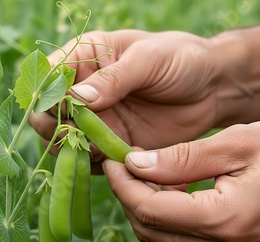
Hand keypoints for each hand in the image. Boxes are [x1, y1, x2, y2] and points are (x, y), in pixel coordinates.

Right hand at [29, 30, 230, 161]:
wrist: (212, 89)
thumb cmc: (181, 59)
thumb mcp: (149, 59)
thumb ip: (114, 78)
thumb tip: (77, 97)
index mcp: (86, 59)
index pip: (50, 75)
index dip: (47, 92)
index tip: (60, 106)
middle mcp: (84, 92)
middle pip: (47, 114)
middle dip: (55, 126)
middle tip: (77, 132)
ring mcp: (97, 121)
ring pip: (63, 141)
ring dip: (72, 149)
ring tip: (96, 148)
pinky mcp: (112, 145)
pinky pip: (91, 161)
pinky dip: (95, 165)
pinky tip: (114, 160)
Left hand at [103, 120, 259, 241]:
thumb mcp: (238, 142)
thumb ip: (183, 158)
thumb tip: (136, 164)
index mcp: (226, 220)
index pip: (149, 209)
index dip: (123, 183)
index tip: (113, 156)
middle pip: (151, 229)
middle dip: (130, 195)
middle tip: (125, 162)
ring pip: (165, 238)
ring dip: (148, 205)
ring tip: (148, 171)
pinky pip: (186, 241)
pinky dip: (170, 215)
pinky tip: (175, 187)